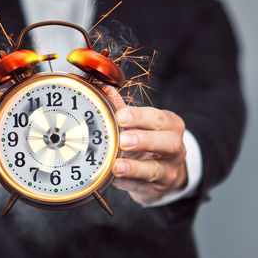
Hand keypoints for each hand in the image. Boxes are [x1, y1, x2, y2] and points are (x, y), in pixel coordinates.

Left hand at [103, 86, 187, 204]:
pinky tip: (113, 179)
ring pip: (155, 169)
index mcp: (170, 126)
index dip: (140, 117)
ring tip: (116, 165)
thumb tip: (106, 91)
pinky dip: (126, 183)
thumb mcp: (141, 125)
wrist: (166, 172)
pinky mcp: (157, 190)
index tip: (121, 116)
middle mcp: (175, 148)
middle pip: (168, 143)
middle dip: (145, 140)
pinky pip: (142, 188)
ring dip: (134, 167)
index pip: (159, 118)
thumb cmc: (150, 142)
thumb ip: (123, 110)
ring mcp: (168, 171)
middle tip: (123, 140)